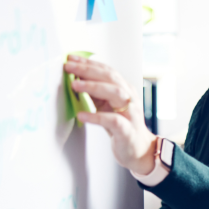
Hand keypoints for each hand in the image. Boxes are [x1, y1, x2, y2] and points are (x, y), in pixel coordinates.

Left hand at [64, 55, 157, 173]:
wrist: (138, 150)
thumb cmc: (122, 127)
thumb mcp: (107, 106)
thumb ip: (95, 94)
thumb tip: (76, 79)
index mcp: (125, 90)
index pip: (107, 71)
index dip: (89, 63)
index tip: (71, 58)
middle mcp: (129, 98)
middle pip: (110, 77)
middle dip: (88, 70)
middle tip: (69, 67)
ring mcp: (130, 113)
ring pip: (115, 93)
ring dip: (93, 87)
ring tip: (75, 85)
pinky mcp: (127, 130)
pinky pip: (113, 121)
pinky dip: (96, 117)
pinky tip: (82, 115)